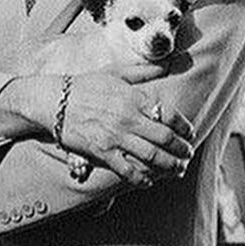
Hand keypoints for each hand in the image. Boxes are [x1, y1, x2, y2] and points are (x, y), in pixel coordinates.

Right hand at [58, 72, 193, 185]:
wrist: (55, 101)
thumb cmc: (85, 85)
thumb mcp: (115, 71)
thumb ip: (142, 71)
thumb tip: (165, 64)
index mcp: (134, 98)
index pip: (168, 114)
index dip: (184, 127)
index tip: (189, 133)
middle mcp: (129, 119)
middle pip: (165, 138)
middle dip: (181, 150)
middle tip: (188, 155)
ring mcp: (116, 137)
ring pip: (152, 156)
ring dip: (169, 166)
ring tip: (177, 170)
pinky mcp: (102, 152)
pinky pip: (127, 170)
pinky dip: (141, 178)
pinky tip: (149, 181)